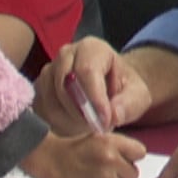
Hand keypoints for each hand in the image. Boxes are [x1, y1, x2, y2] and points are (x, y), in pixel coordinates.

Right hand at [21, 131, 146, 177]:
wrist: (51, 160)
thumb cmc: (76, 148)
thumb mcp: (98, 138)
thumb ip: (119, 146)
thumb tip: (138, 159)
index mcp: (111, 142)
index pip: (140, 153)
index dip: (133, 156)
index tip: (124, 157)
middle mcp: (110, 158)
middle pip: (134, 173)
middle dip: (124, 173)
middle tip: (109, 169)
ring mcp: (104, 176)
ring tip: (100, 176)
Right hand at [35, 38, 153, 136]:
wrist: (111, 89)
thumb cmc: (125, 89)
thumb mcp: (137, 96)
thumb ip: (129, 104)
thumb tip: (113, 115)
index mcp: (92, 48)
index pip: (86, 71)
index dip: (94, 98)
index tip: (105, 121)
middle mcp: (66, 54)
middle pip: (64, 85)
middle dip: (81, 112)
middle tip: (97, 128)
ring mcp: (49, 69)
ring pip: (51, 99)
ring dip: (69, 119)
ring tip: (88, 127)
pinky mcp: (40, 87)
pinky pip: (42, 108)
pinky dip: (56, 122)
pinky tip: (73, 127)